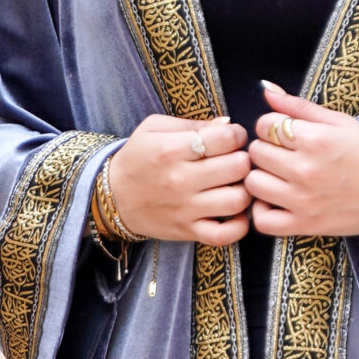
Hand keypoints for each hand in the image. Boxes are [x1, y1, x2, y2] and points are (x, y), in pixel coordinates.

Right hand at [107, 114, 249, 244]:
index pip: (225, 138)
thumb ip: (192, 124)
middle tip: (236, 160)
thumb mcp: (154, 128)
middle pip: (238, 167)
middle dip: (243, 159)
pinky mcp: (188, 231)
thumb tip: (227, 124)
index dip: (236, 134)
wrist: (113, 198)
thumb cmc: (137, 158)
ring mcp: (186, 209)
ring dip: (245, 190)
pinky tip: (236, 213)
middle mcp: (180, 180)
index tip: (232, 138)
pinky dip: (239, 226)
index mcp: (171, 150)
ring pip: (238, 200)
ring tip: (236, 184)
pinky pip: (225, 235)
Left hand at [247, 82, 358, 237]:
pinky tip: (275, 202)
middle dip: (267, 149)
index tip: (285, 133)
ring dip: (262, 178)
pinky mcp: (305, 225)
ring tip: (279, 177)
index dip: (271, 126)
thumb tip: (266, 89)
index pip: (264, 125)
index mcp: (315, 139)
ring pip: (254, 183)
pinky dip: (263, 212)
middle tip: (284, 155)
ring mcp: (303, 200)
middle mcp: (305, 170)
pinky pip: (263, 221)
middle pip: (256, 152)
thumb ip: (298, 106)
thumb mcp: (338, 121)